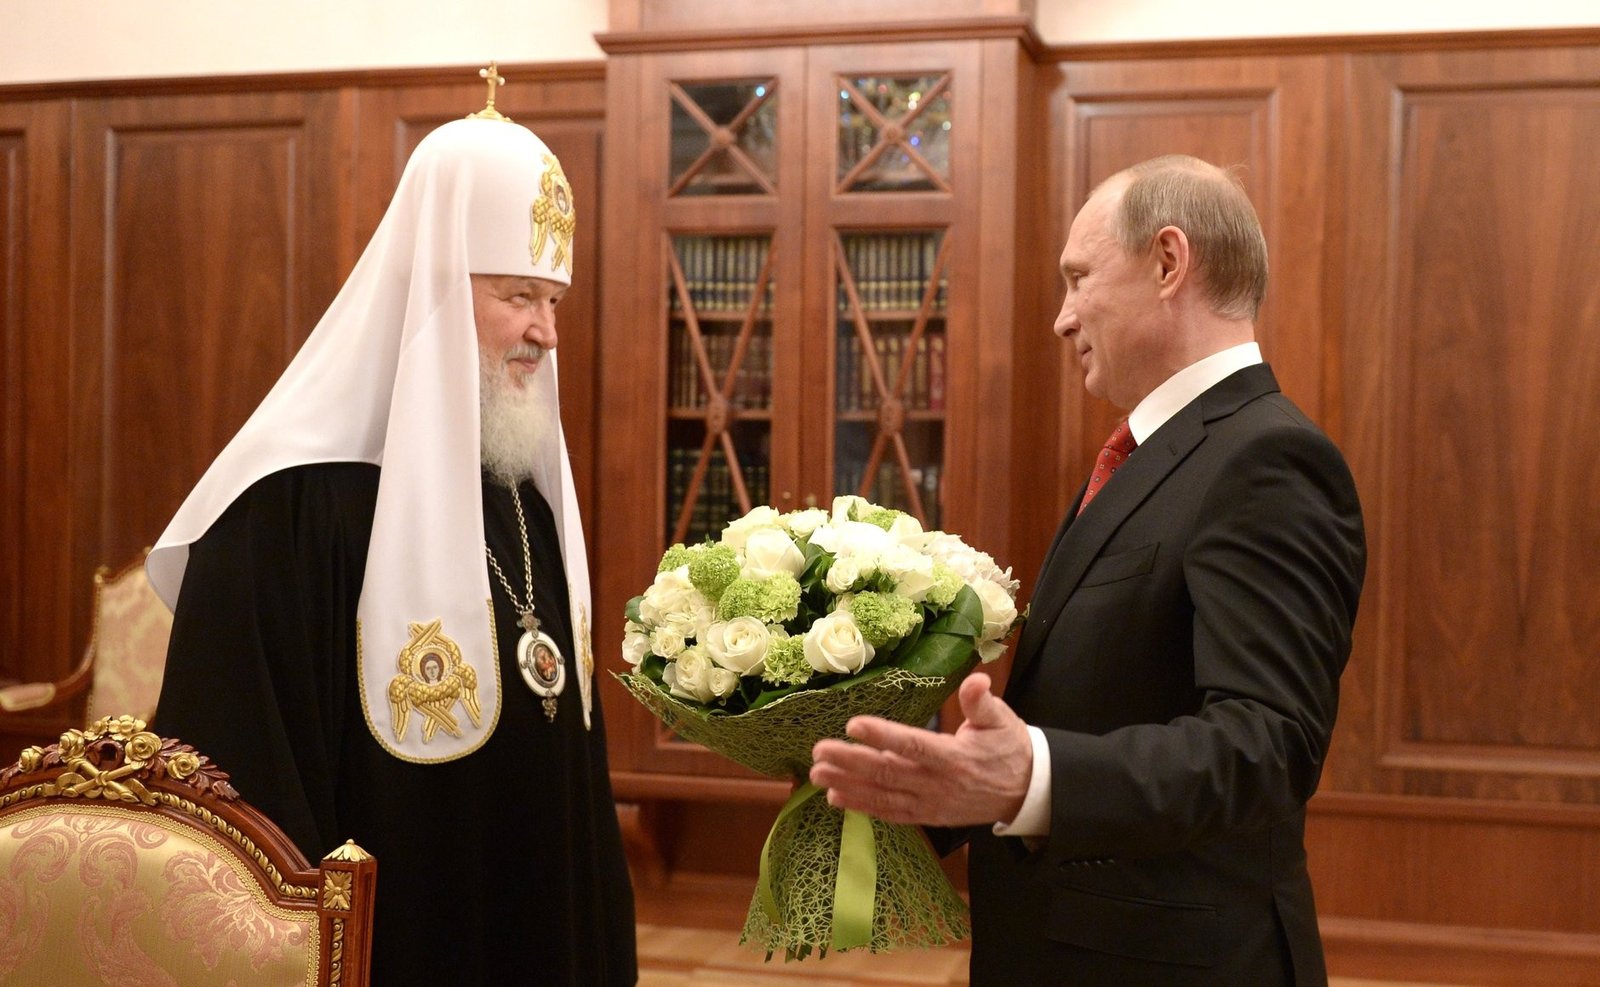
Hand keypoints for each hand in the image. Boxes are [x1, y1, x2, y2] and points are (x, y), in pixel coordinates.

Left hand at [808, 672, 1032, 826]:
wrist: (1025, 792)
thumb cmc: (1009, 749)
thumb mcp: (1002, 719)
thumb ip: (982, 701)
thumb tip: (977, 680)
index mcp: (955, 757)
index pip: (914, 746)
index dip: (884, 737)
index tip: (854, 724)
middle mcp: (938, 784)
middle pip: (888, 773)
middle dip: (851, 762)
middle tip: (818, 751)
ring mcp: (930, 803)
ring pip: (883, 796)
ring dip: (848, 785)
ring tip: (816, 774)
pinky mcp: (927, 816)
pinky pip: (890, 814)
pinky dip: (863, 807)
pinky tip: (836, 797)